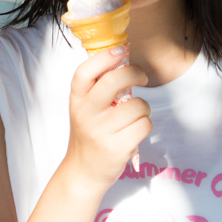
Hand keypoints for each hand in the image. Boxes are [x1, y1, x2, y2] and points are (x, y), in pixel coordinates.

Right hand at [61, 46, 150, 188]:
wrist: (83, 171)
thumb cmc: (89, 135)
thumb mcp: (85, 109)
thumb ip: (98, 89)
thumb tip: (123, 60)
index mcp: (77, 100)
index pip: (85, 72)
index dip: (105, 57)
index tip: (121, 50)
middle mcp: (86, 114)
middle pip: (114, 81)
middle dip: (135, 73)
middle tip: (142, 77)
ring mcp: (100, 132)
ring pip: (138, 105)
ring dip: (144, 108)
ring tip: (134, 117)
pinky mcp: (116, 148)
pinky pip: (144, 125)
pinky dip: (145, 126)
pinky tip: (134, 132)